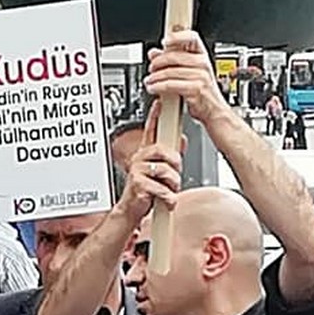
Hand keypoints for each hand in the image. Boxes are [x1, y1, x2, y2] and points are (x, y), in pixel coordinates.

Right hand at [116, 103, 181, 227]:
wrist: (131, 211)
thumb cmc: (145, 192)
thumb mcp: (159, 172)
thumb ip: (170, 157)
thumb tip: (182, 141)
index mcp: (144, 154)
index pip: (150, 131)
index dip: (154, 116)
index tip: (160, 103)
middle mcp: (140, 159)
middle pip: (163, 151)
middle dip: (175, 165)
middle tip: (173, 177)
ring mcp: (137, 171)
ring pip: (166, 171)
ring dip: (172, 185)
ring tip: (167, 191)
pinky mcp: (138, 184)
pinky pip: (162, 188)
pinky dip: (168, 198)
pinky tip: (164, 200)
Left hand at [144, 30, 230, 125]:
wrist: (214, 110)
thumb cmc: (202, 91)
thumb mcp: (189, 72)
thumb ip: (171, 61)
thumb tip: (154, 52)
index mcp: (202, 55)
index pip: (192, 37)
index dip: (177, 36)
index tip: (164, 41)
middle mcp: (203, 64)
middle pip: (175, 55)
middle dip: (158, 62)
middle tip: (151, 68)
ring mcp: (200, 76)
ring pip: (170, 72)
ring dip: (155, 77)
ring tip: (149, 81)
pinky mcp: (195, 89)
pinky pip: (171, 85)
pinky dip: (158, 87)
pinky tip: (153, 88)